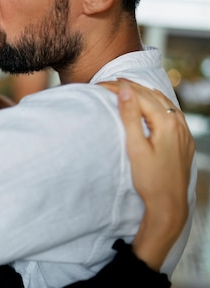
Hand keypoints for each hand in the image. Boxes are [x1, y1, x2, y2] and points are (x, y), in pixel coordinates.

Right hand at [99, 79, 194, 269]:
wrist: (169, 205)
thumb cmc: (150, 180)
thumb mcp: (136, 147)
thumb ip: (130, 116)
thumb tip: (125, 89)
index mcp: (167, 123)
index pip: (139, 96)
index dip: (120, 88)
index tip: (102, 85)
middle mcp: (179, 123)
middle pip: (152, 96)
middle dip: (131, 87)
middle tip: (110, 83)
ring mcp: (184, 131)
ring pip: (164, 102)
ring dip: (144, 93)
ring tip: (127, 88)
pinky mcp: (184, 140)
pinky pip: (171, 112)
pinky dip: (158, 103)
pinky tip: (152, 104)